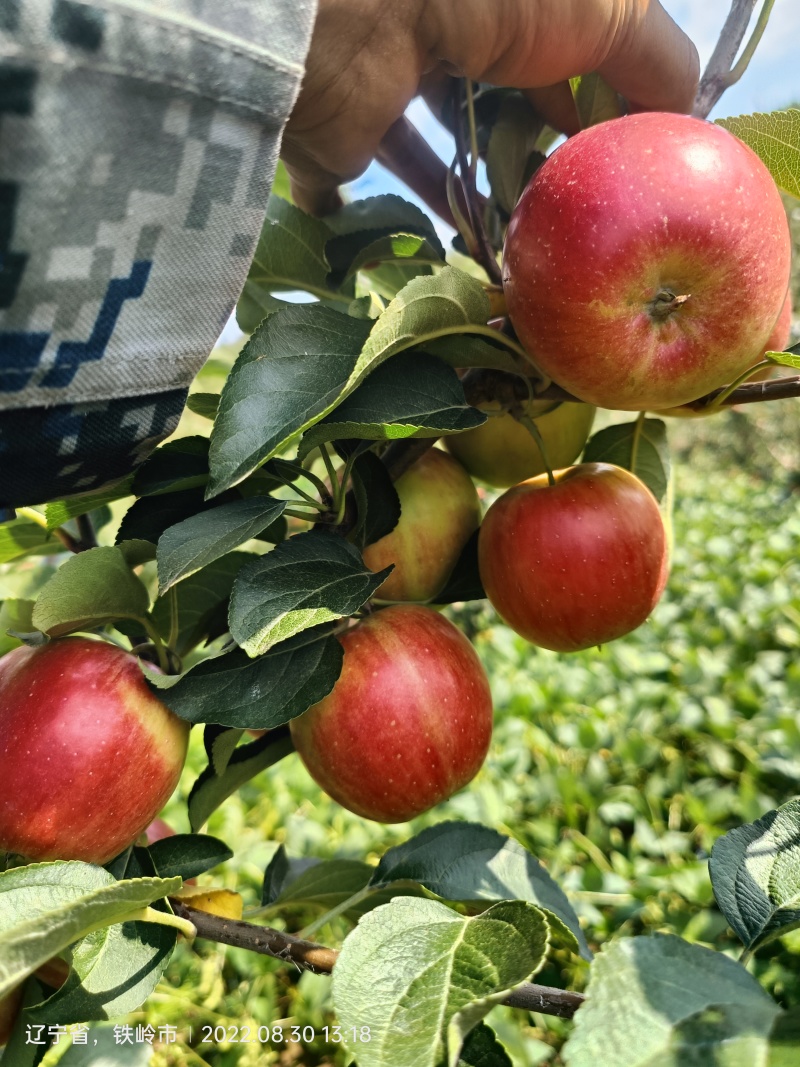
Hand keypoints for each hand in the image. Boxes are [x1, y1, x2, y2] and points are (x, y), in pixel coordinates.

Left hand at [281, 0, 699, 213]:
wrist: (362, 16)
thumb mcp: (608, 11)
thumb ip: (655, 62)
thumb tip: (684, 122)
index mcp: (513, 2)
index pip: (569, 58)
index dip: (597, 113)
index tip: (618, 174)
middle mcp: (452, 29)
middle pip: (508, 107)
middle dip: (541, 161)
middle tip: (572, 217)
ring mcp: (393, 80)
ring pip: (448, 150)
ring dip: (485, 195)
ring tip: (525, 245)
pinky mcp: (347, 130)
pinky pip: (384, 180)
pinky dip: (418, 213)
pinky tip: (459, 247)